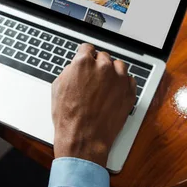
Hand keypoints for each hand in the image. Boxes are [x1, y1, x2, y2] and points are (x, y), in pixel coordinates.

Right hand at [51, 43, 135, 165]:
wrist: (83, 138)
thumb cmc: (68, 116)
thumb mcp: (58, 87)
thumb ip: (69, 71)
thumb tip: (75, 68)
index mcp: (83, 63)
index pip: (87, 48)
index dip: (84, 55)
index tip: (86, 59)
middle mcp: (103, 67)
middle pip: (103, 56)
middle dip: (97, 65)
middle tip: (92, 77)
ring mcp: (119, 80)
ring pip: (118, 66)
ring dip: (112, 72)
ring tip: (104, 84)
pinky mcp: (129, 93)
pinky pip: (129, 80)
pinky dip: (122, 84)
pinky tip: (113, 92)